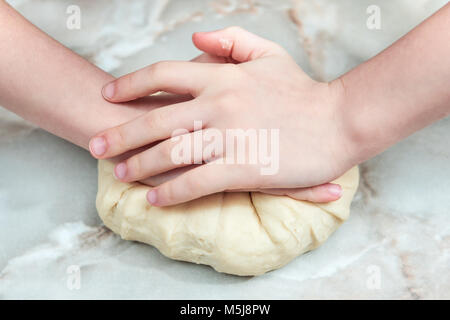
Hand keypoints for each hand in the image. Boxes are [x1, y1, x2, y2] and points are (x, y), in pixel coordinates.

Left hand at [89, 27, 356, 205]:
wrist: (339, 120)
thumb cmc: (303, 91)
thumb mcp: (268, 55)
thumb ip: (231, 41)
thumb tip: (194, 39)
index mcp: (221, 76)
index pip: (162, 74)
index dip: (129, 84)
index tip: (108, 95)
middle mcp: (218, 104)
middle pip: (155, 119)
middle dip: (121, 134)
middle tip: (96, 147)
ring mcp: (229, 137)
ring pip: (170, 153)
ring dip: (139, 166)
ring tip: (120, 175)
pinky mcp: (243, 168)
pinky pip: (196, 182)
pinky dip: (170, 191)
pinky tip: (154, 198)